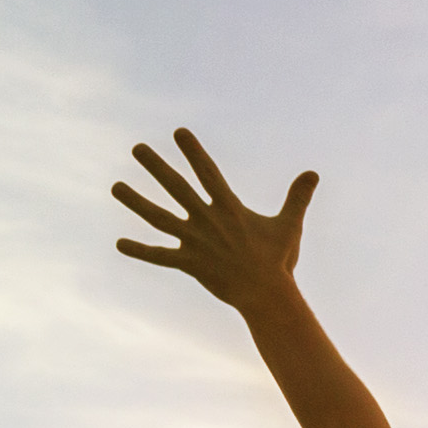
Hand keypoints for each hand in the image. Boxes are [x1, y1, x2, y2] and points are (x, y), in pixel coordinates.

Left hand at [109, 128, 316, 319]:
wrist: (267, 295)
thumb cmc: (279, 260)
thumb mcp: (289, 226)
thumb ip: (297, 198)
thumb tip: (313, 173)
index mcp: (230, 208)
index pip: (208, 173)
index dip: (193, 152)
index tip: (179, 132)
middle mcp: (208, 221)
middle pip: (176, 188)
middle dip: (156, 167)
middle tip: (137, 148)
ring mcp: (196, 242)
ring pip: (159, 218)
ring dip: (136, 201)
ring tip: (115, 187)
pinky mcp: (189, 263)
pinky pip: (160, 256)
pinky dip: (140, 250)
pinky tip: (119, 243)